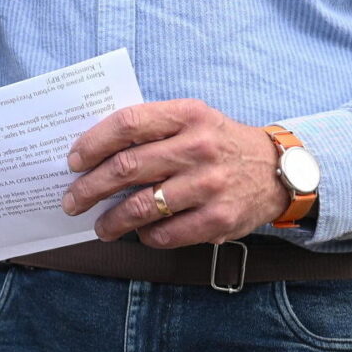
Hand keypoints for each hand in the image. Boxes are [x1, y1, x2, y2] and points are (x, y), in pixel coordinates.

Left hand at [61, 100, 290, 248]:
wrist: (278, 171)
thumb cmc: (220, 143)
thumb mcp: (194, 118)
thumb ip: (152, 128)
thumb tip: (96, 152)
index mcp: (188, 115)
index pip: (127, 124)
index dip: (93, 143)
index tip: (73, 161)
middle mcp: (198, 147)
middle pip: (127, 167)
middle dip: (90, 187)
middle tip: (73, 200)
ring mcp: (209, 185)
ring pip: (142, 206)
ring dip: (112, 220)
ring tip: (100, 226)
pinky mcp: (219, 219)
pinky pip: (167, 233)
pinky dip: (146, 236)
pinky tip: (140, 233)